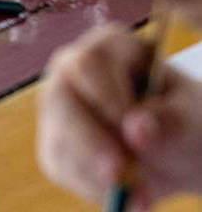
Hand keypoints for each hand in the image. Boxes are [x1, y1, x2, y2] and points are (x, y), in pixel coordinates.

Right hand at [38, 24, 201, 205]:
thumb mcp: (192, 120)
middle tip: (119, 176)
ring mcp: (59, 108)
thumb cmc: (188, 123)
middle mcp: (72, 71)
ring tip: (142, 197)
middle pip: (60, 99)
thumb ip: (170, 122)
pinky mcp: (56, 142)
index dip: (107, 99)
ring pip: (58, 137)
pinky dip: (93, 188)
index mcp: (110, 47)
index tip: (134, 133)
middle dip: (89, 142)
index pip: (90, 64)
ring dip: (96, 174)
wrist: (181, 152)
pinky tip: (126, 195)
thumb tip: (136, 130)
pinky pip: (61, 166)